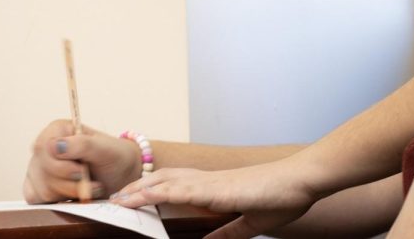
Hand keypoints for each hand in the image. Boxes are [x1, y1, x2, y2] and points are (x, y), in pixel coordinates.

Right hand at [22, 120, 141, 202]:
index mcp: (58, 130)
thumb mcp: (105, 149)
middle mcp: (45, 147)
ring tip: (87, 188)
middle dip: (69, 182)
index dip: (62, 165)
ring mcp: (39, 167)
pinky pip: (35, 198)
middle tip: (89, 180)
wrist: (120, 176)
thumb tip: (55, 146)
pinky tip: (70, 197)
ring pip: (42, 188)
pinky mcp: (39, 186)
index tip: (82, 170)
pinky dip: (55, 202)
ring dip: (69, 194)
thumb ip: (82, 144)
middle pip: (42, 171)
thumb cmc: (114, 158)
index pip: (43, 148)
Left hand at [110, 161, 315, 238]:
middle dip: (136, 191)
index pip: (172, 187)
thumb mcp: (248, 223)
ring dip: (139, 191)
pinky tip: (143, 198)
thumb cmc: (279, 197)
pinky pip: (181, 190)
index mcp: (212, 188)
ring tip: (117, 200)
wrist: (301, 182)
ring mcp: (210, 182)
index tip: (129, 201)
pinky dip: (159, 194)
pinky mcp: (217, 188)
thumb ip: (226, 232)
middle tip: (113, 201)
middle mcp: (206, 180)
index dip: (149, 192)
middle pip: (161, 181)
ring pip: (165, 183)